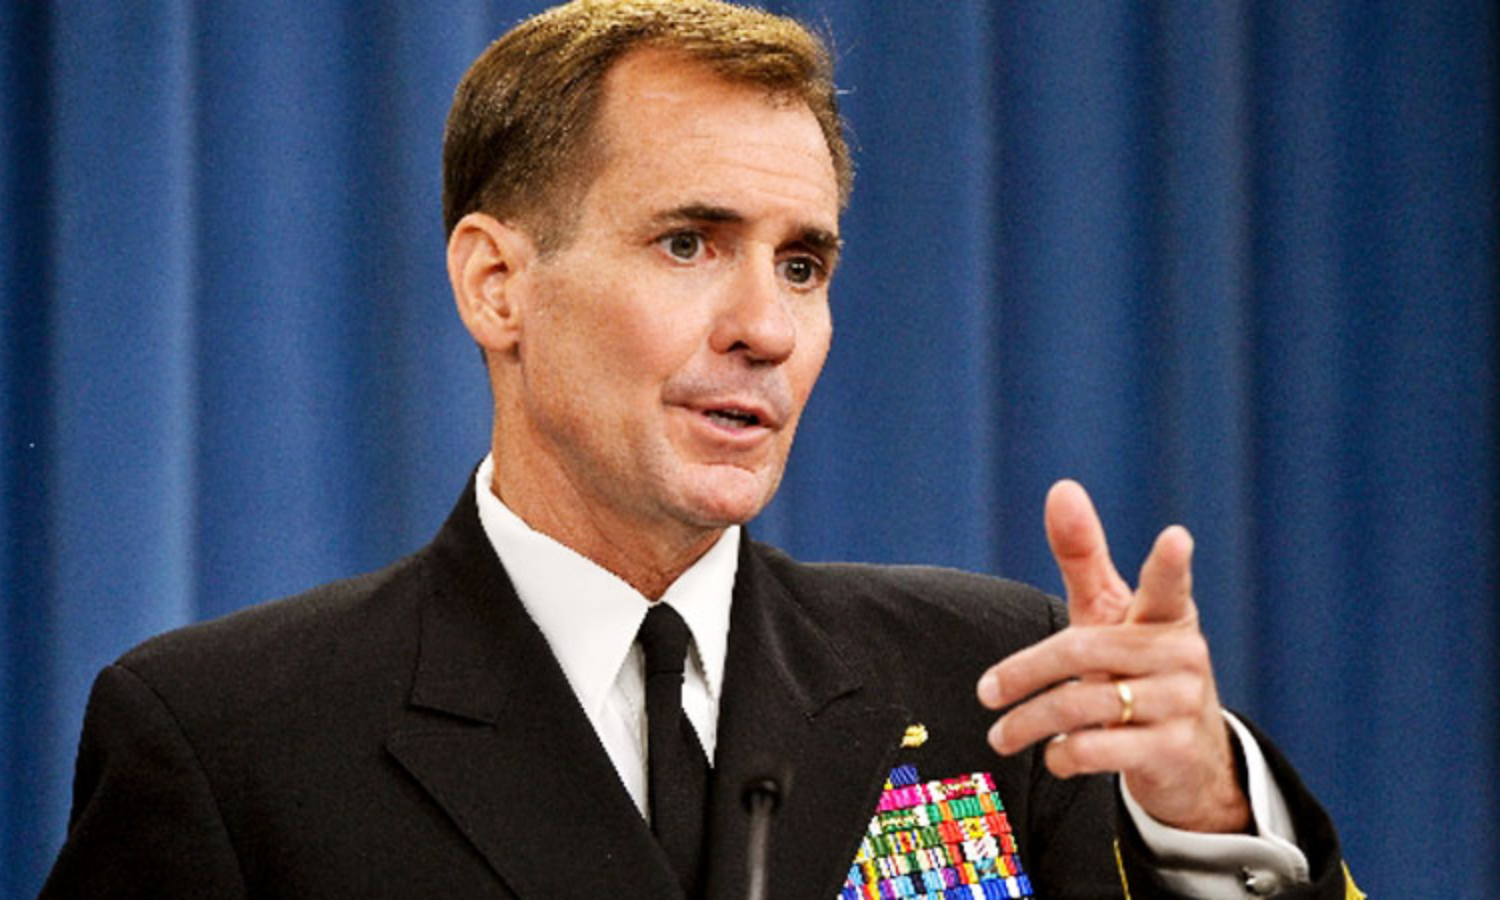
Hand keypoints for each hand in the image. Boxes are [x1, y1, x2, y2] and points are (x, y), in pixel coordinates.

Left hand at [976, 480, 1249, 832]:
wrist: (1189, 757)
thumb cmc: (1136, 665)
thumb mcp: (1111, 613)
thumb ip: (1084, 555)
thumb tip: (1062, 487)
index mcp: (1168, 615)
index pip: (1169, 585)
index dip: (1170, 563)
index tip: (1176, 537)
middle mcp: (1182, 656)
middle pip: (1080, 653)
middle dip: (1023, 674)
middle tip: (985, 694)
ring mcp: (1183, 704)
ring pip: (1082, 706)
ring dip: (1029, 723)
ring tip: (1000, 734)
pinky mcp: (1173, 751)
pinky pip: (1098, 750)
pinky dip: (1063, 754)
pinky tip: (1054, 754)